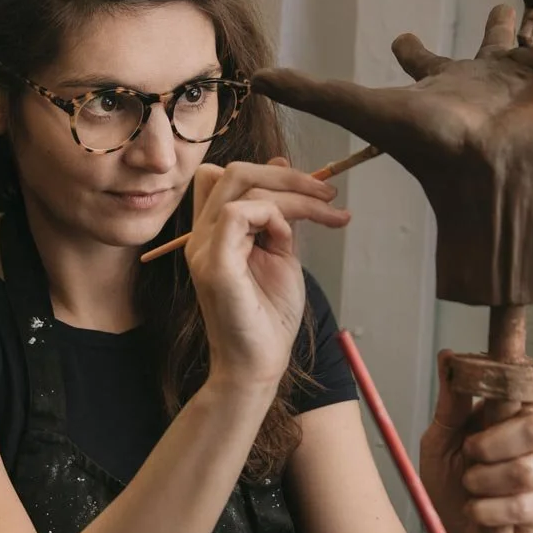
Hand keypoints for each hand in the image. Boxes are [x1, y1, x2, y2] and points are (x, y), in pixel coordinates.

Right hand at [184, 158, 351, 389]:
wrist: (261, 362)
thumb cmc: (269, 316)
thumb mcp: (279, 253)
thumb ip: (278, 216)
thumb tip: (280, 170)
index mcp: (215, 233)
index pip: (221, 177)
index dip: (263, 170)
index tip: (307, 185)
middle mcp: (203, 236)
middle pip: (233, 171)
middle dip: (288, 175)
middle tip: (328, 194)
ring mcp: (204, 248)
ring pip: (240, 183)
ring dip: (294, 193)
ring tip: (329, 213)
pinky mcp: (215, 264)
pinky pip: (239, 212)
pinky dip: (273, 214)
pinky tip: (288, 239)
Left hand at [252, 0, 532, 306]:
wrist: (493, 175)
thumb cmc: (432, 150)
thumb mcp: (365, 108)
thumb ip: (313, 93)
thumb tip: (254, 79)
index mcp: (447, 86)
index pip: (427, 62)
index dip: (410, 50)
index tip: (397, 43)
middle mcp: (491, 77)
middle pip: (499, 34)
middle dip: (505, 4)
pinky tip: (531, 24)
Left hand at [419, 351, 532, 532]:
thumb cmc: (447, 483)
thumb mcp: (439, 439)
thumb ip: (451, 403)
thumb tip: (449, 357)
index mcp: (509, 416)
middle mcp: (531, 441)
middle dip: (497, 442)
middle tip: (471, 452)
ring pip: (528, 469)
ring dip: (485, 480)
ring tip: (469, 486)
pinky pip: (523, 505)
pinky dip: (488, 509)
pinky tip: (477, 511)